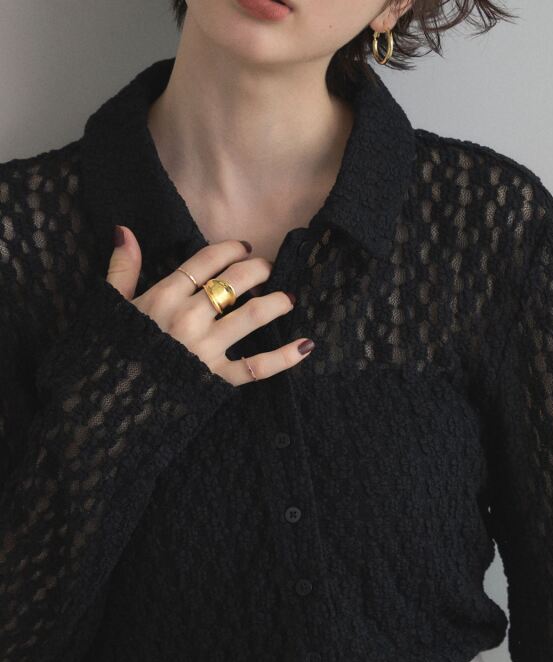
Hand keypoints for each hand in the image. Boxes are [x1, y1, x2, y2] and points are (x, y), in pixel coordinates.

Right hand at [106, 225, 314, 385]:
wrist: (111, 405)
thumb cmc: (110, 353)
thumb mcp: (111, 306)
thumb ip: (122, 268)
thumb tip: (126, 230)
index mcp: (163, 296)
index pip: (205, 261)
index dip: (230, 249)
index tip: (244, 247)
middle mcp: (189, 317)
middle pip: (234, 282)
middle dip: (258, 270)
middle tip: (268, 268)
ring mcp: (205, 348)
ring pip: (252, 316)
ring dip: (276, 302)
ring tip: (288, 298)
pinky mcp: (217, 378)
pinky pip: (256, 366)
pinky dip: (285, 357)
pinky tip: (306, 345)